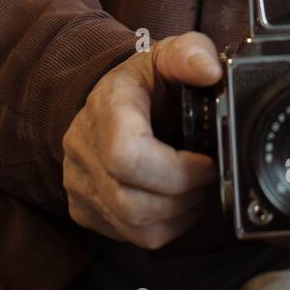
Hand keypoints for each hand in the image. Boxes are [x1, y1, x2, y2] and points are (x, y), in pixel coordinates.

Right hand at [63, 32, 220, 248]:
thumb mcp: (170, 54)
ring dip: (176, 215)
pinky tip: (176, 201)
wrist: (112, 98)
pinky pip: (128, 236)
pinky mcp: (83, 207)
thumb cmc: (145, 80)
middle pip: (131, 201)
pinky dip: (162, 226)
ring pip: (132, 225)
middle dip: (183, 197)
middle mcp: (84, 146)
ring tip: (195, 189)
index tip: (206, 162)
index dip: (175, 170)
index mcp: (106, 106)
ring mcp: (79, 181)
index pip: (126, 156)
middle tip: (207, 176)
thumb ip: (192, 54)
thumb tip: (211, 72)